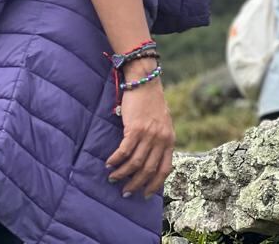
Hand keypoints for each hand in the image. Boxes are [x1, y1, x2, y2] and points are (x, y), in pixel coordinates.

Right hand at [106, 76, 174, 197]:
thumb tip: (150, 160)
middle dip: (136, 184)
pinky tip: (109, 164)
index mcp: (170, 140)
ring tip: (113, 178)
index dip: (155, 184)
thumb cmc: (152, 103)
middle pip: (148, 170)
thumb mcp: (163, 123)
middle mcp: (161, 139)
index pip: (165, 169)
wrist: (145, 83)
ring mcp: (149, 134)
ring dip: (122, 174)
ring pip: (134, 163)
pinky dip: (115, 160)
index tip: (145, 194)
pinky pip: (124, 151)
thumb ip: (159, 140)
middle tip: (125, 192)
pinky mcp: (135, 129)